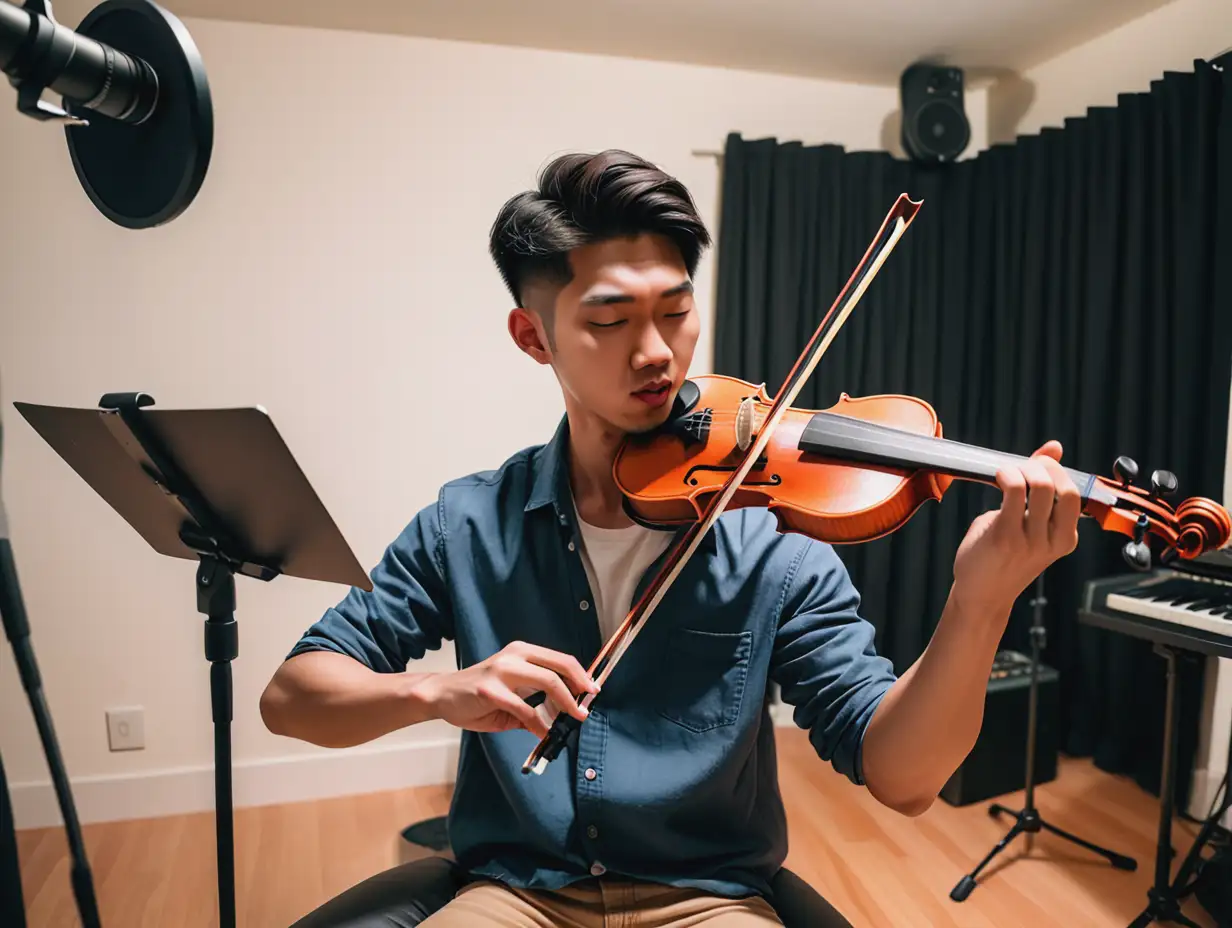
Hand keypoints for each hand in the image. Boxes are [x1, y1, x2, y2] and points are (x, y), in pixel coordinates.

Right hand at [418, 641, 598, 738]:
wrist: (442, 694)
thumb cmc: (478, 694)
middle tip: (587, 707)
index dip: (580, 675)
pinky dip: (539, 724)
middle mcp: (514, 656)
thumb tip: (562, 716)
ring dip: (565, 703)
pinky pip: (524, 709)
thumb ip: (535, 701)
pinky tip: (544, 734)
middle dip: (579, 688)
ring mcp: (502, 670)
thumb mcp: (511, 693)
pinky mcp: (490, 690)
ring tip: (573, 718)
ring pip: (547, 682)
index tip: (593, 691)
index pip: (560, 659)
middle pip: (558, 667)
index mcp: (522, 652)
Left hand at [952, 440, 1081, 618]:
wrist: (981, 595)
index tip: (1035, 465)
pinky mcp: (1005, 537)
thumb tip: (1055, 446)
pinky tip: (997, 478)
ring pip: (1039, 485)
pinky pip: (1014, 491)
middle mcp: (1053, 540)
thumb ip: (1039, 487)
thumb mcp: (1027, 523)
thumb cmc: (1002, 556)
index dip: (1054, 470)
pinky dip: (1006, 475)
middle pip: (1063, 487)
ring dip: (1020, 470)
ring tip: (1005, 476)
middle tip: (1020, 468)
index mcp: (1066, 538)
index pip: (1074, 493)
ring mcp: (1031, 541)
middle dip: (1042, 467)